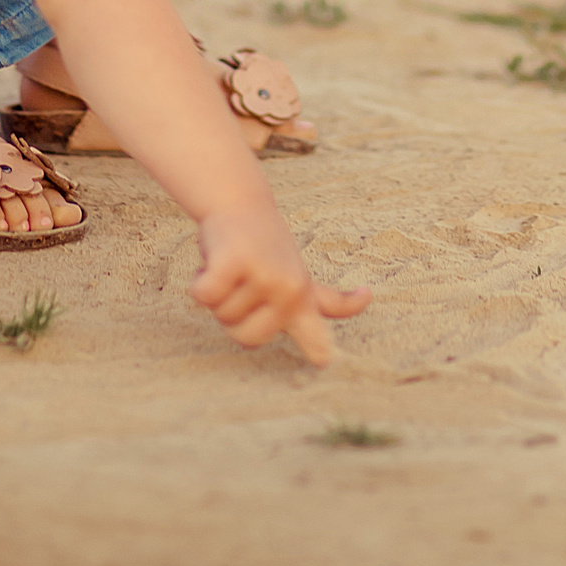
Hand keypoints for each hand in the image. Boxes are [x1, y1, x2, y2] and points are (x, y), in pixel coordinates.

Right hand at [190, 202, 370, 365]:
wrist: (241, 202)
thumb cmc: (268, 244)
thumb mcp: (301, 273)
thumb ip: (325, 300)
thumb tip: (367, 298)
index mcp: (302, 299)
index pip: (316, 336)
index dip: (319, 352)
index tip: (327, 363)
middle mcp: (288, 290)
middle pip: (245, 338)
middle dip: (233, 316)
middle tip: (242, 282)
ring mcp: (264, 276)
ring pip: (222, 316)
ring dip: (217, 294)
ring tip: (233, 267)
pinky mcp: (235, 263)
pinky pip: (205, 296)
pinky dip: (199, 283)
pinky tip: (210, 263)